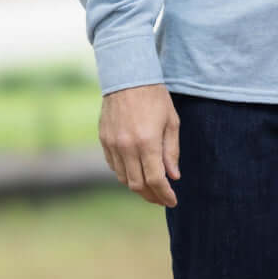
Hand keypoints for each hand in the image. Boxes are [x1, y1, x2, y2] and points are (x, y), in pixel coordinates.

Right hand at [98, 83, 180, 205]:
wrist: (128, 77)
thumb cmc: (155, 97)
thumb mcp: (171, 121)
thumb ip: (171, 151)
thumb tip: (173, 176)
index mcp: (147, 142)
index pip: (156, 180)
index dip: (165, 195)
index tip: (173, 201)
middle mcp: (127, 147)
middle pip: (137, 185)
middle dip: (151, 196)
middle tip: (162, 198)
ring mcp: (112, 145)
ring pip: (124, 178)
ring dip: (138, 187)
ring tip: (151, 187)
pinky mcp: (103, 140)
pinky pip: (114, 166)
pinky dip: (125, 173)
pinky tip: (136, 172)